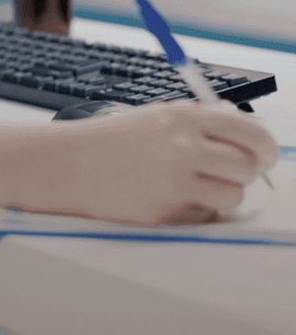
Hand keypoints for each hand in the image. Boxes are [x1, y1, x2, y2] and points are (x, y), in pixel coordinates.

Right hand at [41, 99, 278, 226]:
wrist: (69, 164)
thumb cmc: (109, 141)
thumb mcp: (155, 117)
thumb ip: (199, 121)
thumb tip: (242, 128)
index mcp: (184, 118)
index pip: (250, 131)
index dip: (265, 147)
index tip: (265, 155)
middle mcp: (184, 147)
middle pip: (247, 167)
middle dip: (245, 173)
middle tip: (232, 174)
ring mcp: (176, 182)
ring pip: (232, 196)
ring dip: (223, 195)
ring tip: (200, 188)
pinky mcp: (166, 212)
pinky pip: (205, 218)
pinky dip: (199, 213)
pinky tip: (176, 200)